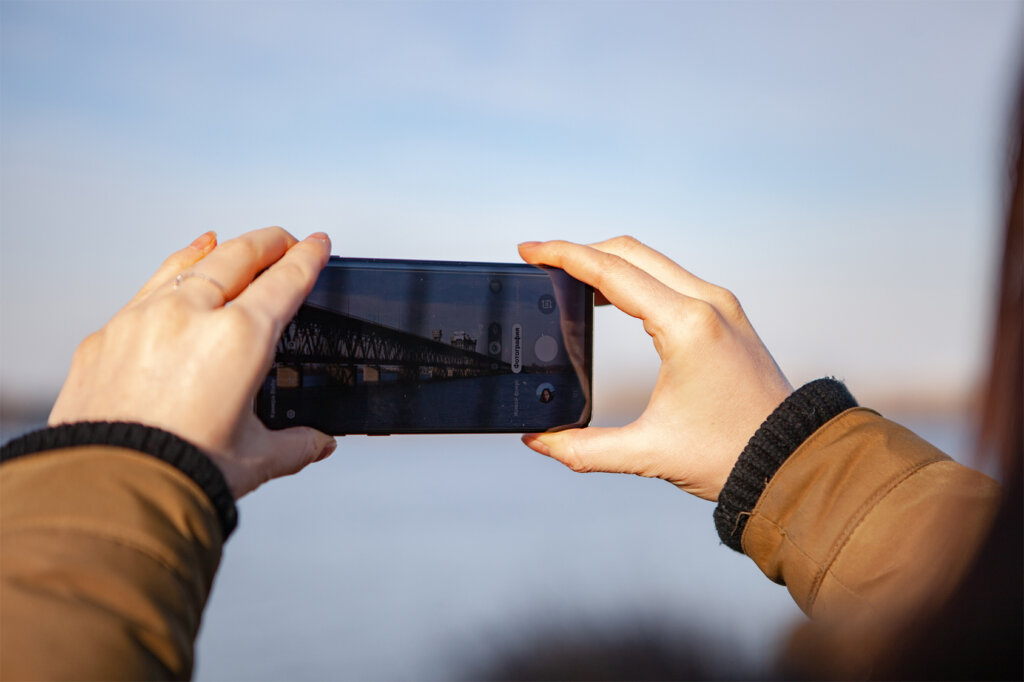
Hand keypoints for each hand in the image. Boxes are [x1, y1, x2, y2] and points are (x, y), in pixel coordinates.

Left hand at [48, 227, 335, 498]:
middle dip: (268, 242)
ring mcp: (143, 319)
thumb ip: (295, 444)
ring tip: (228, 241)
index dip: (308, 258)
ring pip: (188, 264)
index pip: (285, 281)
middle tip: (284, 239)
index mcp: (240, 339)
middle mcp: (191, 315)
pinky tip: (178, 272)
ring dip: (217, 249)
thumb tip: (318, 443)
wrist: (110, 492)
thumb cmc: (182, 473)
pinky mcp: (107, 336)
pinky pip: (147, 289)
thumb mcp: (255, 458)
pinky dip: (172, 273)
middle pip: (238, 257)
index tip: (318, 243)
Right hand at [518, 236, 792, 500]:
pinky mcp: (728, 315)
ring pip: (652, 261)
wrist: (793, 460)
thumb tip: (539, 442)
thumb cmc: (730, 455)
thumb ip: (584, 449)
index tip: (528, 250)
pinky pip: (671, 278)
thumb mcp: (649, 452)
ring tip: (568, 280)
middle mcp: (707, 303)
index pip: (611, 272)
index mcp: (686, 326)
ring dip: (608, 262)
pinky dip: (634, 277)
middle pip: (629, 252)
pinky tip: (611, 298)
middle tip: (540, 262)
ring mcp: (721, 305)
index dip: (563, 256)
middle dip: (580, 251)